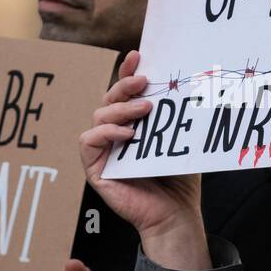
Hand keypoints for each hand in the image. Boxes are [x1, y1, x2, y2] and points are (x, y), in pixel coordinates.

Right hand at [80, 50, 208, 269]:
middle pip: (108, 100)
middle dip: (124, 85)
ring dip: (121, 109)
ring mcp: (104, 152)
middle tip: (144, 80)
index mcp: (132, 125)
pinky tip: (128, 135)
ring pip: (99, 116)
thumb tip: (181, 82)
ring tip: (146, 109)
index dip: (126, 72)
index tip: (138, 56)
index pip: (124, 94)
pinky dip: (106, 133)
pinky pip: (88, 141)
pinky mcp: (95, 169)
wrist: (176, 214)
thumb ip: (173, 115)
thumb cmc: (179, 179)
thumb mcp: (178, 139)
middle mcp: (115, 136)